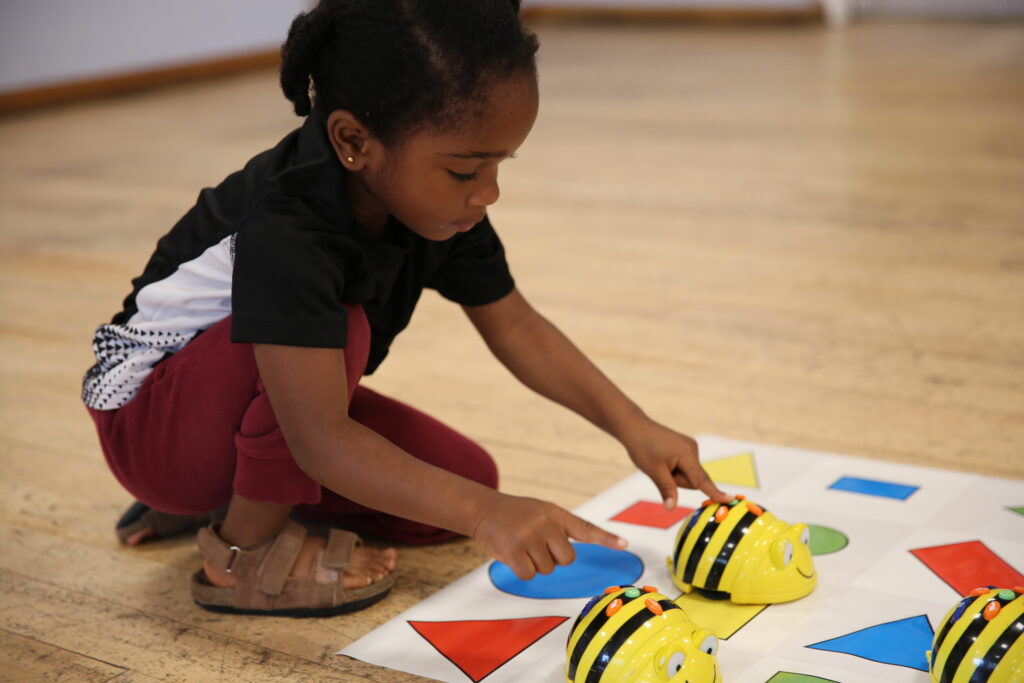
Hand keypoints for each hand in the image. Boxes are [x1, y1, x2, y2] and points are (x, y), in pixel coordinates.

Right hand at [471, 493, 626, 580]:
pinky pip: (529, 574)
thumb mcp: (540, 512)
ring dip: (534, 563)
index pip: (585, 528)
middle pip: (566, 559)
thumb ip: (558, 528)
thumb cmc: (514, 514)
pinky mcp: (514, 550)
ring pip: (547, 569)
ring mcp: (530, 536)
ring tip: (520, 545)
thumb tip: (568, 556)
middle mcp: (546, 524)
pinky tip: (512, 554)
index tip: (624, 545)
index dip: (605, 538)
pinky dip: (520, 570)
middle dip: (552, 558)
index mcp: (555, 514)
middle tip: (534, 544)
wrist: (483, 509)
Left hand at [624, 420, 730, 509]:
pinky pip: (686, 467)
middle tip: (660, 470)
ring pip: (689, 474)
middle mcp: (693, 449)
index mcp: (687, 455)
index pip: (702, 480)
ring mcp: (690, 448)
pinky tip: (663, 459)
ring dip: (675, 475)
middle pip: (694, 480)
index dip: (715, 492)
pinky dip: (676, 468)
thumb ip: (667, 489)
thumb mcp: (653, 471)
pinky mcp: (686, 448)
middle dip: (678, 481)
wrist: (635, 427)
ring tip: (660, 462)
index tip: (731, 499)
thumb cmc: (643, 447)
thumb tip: (671, 508)